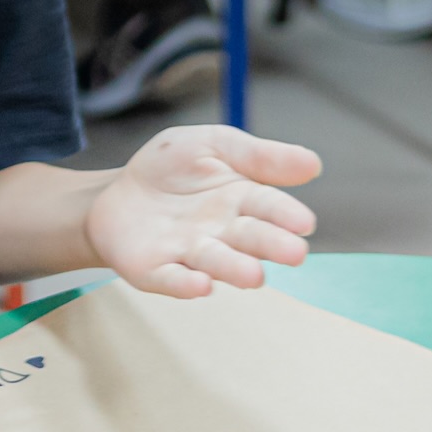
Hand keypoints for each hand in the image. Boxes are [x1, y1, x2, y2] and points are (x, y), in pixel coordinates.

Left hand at [86, 125, 320, 297]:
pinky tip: (199, 285)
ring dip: (233, 269)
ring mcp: (189, 254)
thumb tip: (314, 162)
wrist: (117, 192)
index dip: (285, 214)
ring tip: (254, 275)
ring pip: (215, 263)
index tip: (305, 222)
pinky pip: (172, 278)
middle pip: (248, 238)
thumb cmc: (172, 169)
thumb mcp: (212, 145)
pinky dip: (185, 284)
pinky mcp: (156, 271)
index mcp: (240, 199)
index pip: (267, 205)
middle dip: (271, 245)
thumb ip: (258, 155)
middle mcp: (221, 232)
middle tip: (294, 252)